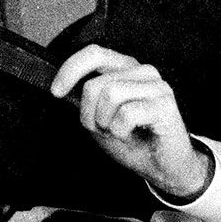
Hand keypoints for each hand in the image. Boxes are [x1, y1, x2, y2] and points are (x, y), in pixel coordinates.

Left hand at [51, 45, 213, 201]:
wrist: (162, 167)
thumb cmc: (133, 142)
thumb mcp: (99, 119)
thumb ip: (86, 101)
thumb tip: (61, 88)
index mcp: (126, 69)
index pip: (94, 54)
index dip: (70, 69)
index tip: (56, 92)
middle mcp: (142, 71)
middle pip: (95, 84)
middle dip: (90, 115)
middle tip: (105, 130)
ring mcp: (156, 85)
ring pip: (109, 95)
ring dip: (106, 123)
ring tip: (119, 132)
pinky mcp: (164, 103)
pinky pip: (126, 114)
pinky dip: (120, 132)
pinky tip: (131, 135)